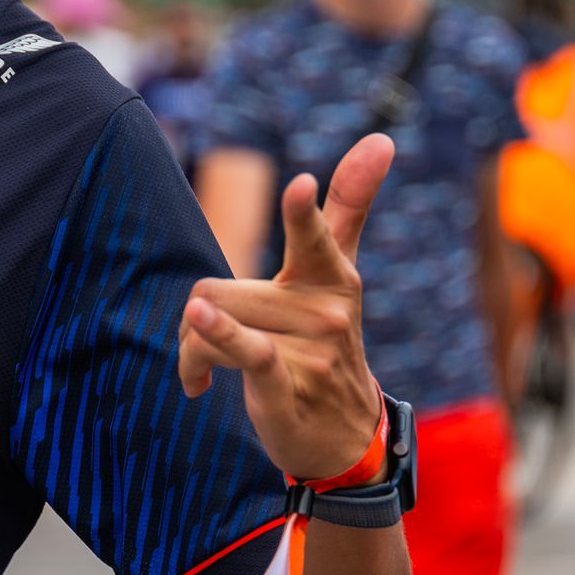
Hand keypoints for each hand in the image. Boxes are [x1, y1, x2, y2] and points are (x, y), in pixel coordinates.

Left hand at [178, 133, 393, 481]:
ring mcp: (308, 350)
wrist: (342, 436)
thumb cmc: (325, 344)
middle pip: (217, 289)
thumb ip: (349, 207)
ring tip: (206, 373)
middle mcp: (324, 311)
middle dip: (200, 318)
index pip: (321, 237)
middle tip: (212, 344)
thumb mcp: (337, 274)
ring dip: (193, 350)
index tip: (300, 185)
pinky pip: (245, 351)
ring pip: (211, 320)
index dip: (304, 215)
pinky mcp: (285, 384)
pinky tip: (198, 322)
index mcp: (332, 277)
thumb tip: (381, 138)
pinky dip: (217, 338)